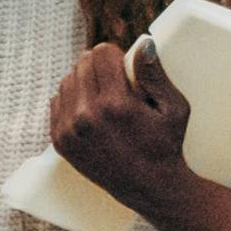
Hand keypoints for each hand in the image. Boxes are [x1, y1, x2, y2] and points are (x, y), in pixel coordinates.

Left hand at [45, 39, 199, 214]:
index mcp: (116, 104)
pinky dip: (72, 100)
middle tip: (116, 82)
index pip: (100, 53)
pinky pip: (56, 101)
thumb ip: (155, 74)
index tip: (124, 67)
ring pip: (67, 80)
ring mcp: (69, 130)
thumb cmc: (166, 144)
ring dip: (84, 81)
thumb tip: (142, 43)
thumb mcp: (174, 108)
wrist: (149, 187)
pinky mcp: (60, 141)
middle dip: (99, 66)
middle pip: (82, 63)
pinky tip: (90, 109)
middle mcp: (87, 117)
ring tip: (104, 95)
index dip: (115, 55)